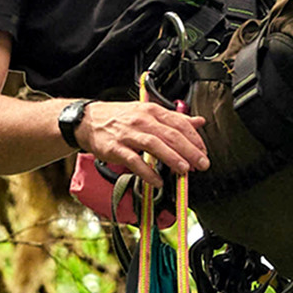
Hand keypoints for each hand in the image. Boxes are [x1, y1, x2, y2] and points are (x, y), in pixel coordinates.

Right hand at [74, 100, 208, 188]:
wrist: (88, 120)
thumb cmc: (119, 118)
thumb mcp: (148, 112)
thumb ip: (175, 119)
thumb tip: (199, 122)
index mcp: (152, 111)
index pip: (179, 123)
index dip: (194, 139)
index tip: (203, 152)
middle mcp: (141, 120)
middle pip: (170, 135)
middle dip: (189, 151)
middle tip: (201, 164)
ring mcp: (128, 134)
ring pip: (154, 145)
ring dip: (171, 158)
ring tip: (184, 170)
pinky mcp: (115, 148)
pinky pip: (134, 161)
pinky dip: (147, 172)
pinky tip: (157, 181)